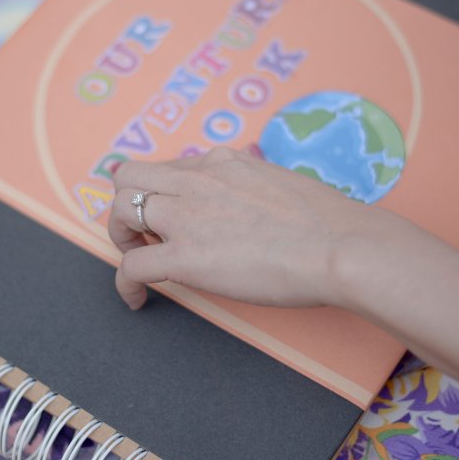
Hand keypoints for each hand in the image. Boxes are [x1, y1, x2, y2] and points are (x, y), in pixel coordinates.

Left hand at [108, 146, 417, 309]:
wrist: (339, 246)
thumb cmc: (326, 221)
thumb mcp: (281, 180)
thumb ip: (255, 180)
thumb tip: (258, 184)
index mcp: (221, 161)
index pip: (168, 166)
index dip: (163, 192)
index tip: (172, 215)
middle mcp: (196, 179)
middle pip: (128, 176)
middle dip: (128, 204)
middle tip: (144, 234)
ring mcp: (186, 216)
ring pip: (118, 211)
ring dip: (121, 237)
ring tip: (138, 260)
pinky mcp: (183, 257)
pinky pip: (130, 266)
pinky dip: (124, 284)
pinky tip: (136, 298)